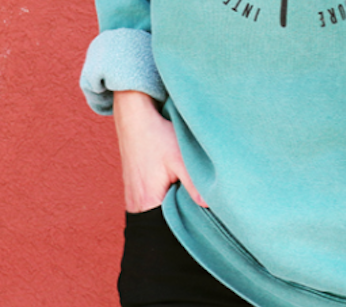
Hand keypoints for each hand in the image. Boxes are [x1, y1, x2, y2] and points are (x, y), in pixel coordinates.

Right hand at [113, 90, 208, 212]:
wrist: (134, 117)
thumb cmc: (155, 136)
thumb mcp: (178, 157)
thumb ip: (194, 183)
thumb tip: (211, 205)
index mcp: (147, 202)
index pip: (170, 226)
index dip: (187, 224)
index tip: (204, 220)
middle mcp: (136, 205)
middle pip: (165, 220)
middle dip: (182, 215)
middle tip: (201, 208)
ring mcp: (134, 198)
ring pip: (160, 211)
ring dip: (174, 204)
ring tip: (190, 196)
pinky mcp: (135, 189)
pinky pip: (154, 202)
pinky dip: (166, 197)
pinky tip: (176, 187)